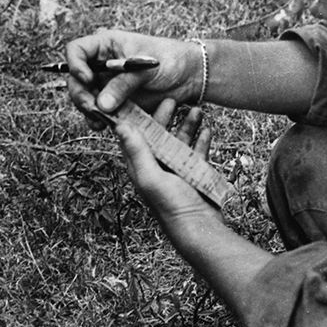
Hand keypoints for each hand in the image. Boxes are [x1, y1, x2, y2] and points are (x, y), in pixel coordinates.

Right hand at [62, 29, 203, 120]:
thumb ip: (123, 84)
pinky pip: (98, 112)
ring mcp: (107, 84)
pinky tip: (105, 124)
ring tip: (100, 119)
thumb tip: (101, 104)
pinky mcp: (115, 102)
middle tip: (93, 108)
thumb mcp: (146, 68)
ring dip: (88, 110)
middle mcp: (101, 65)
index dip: (75, 65)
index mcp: (106, 45)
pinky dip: (99, 120)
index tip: (87, 79)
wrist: (190, 76)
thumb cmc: (171, 60)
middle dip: (81, 95)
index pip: (76, 51)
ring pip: (84, 98)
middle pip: (75, 79)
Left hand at [113, 97, 220, 224]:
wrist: (199, 228)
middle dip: (165, 117)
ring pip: (180, 141)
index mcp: (140, 167)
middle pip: (159, 136)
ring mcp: (176, 171)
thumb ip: (137, 151)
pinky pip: (197, 153)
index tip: (140, 98)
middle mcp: (156, 167)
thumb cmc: (171, 206)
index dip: (136, 118)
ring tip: (196, 109)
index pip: (134, 137)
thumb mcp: (151, 176)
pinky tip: (207, 130)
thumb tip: (120, 126)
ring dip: (187, 125)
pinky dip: (201, 140)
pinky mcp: (193, 175)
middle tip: (173, 99)